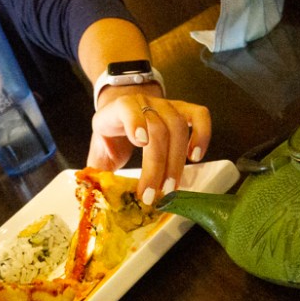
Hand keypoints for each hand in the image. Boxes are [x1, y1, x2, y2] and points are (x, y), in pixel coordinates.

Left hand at [88, 93, 210, 204]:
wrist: (122, 111)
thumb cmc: (112, 135)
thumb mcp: (99, 150)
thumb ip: (97, 171)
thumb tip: (97, 198)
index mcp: (116, 110)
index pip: (127, 108)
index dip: (135, 122)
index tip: (141, 143)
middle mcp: (143, 103)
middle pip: (157, 128)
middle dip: (157, 165)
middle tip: (154, 194)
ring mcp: (166, 105)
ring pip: (178, 127)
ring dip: (176, 161)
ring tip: (171, 186)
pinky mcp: (183, 109)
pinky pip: (200, 116)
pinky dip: (202, 135)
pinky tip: (195, 157)